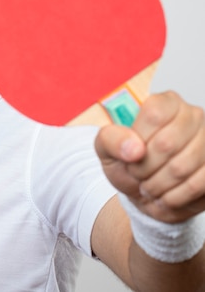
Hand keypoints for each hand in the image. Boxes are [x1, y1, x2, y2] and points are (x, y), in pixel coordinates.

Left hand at [95, 91, 204, 222]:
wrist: (146, 191)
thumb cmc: (127, 163)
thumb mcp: (106, 148)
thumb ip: (111, 140)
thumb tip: (134, 148)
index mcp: (163, 103)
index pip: (155, 113)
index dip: (138, 139)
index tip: (129, 153)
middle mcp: (191, 116)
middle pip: (167, 143)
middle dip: (144, 167)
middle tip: (136, 173)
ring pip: (182, 167)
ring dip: (157, 185)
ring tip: (148, 186)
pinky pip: (197, 185)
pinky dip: (173, 197)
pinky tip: (164, 196)